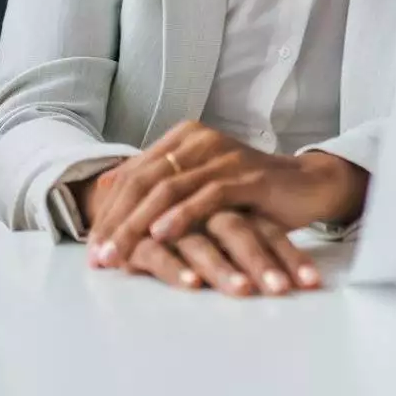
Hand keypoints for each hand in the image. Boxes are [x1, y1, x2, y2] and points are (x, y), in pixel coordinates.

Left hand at [87, 122, 366, 293]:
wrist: (305, 185)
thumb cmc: (247, 193)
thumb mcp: (198, 187)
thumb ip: (159, 186)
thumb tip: (104, 192)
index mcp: (182, 138)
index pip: (131, 174)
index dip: (108, 212)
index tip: (91, 247)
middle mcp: (198, 140)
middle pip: (143, 181)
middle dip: (116, 222)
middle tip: (98, 257)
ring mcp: (222, 155)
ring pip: (168, 189)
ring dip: (138, 225)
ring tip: (119, 254)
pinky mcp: (246, 175)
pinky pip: (206, 196)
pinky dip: (180, 216)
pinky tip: (160, 235)